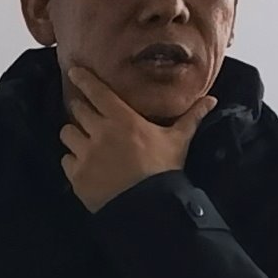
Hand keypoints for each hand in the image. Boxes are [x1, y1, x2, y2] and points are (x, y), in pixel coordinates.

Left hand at [60, 63, 210, 210]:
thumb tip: (211, 99)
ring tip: (84, 140)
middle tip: (87, 114)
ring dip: (74, 135)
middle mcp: (98, 133)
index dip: (84, 79)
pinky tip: (85, 165)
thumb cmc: (164, 169)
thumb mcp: (179, 140)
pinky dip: (73, 160)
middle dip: (80, 110)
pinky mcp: (76, 175)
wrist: (149, 206)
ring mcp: (85, 154)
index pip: (97, 92)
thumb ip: (191, 117)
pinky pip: (66, 160)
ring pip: (67, 134)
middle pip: (77, 110)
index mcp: (122, 119)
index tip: (74, 72)